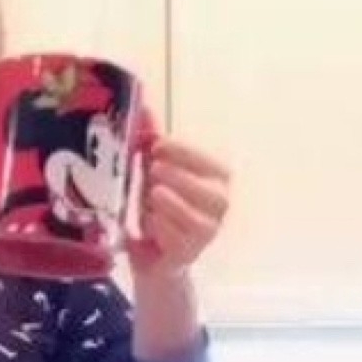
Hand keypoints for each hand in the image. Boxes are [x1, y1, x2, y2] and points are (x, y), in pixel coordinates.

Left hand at [127, 138, 229, 279]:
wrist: (152, 254)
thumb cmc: (158, 206)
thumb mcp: (153, 171)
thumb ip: (151, 142)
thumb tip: (142, 108)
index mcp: (217, 180)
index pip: (210, 164)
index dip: (184, 153)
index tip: (157, 146)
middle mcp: (219, 207)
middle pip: (211, 194)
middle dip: (180, 178)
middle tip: (154, 170)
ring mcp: (207, 234)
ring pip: (196, 218)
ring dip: (171, 203)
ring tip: (153, 195)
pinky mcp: (188, 254)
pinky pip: (178, 240)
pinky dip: (162, 228)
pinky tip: (150, 222)